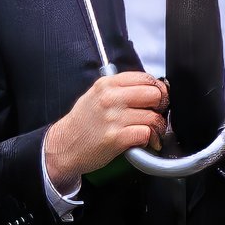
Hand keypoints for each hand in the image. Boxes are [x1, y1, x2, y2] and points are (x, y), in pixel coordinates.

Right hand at [44, 73, 167, 186]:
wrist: (63, 146)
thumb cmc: (82, 122)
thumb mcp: (95, 95)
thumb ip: (119, 88)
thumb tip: (149, 88)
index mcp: (107, 85)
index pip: (145, 78)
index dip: (157, 88)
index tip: (158, 97)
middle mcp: (110, 98)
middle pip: (154, 95)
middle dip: (161, 105)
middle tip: (157, 113)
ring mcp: (114, 118)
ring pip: (153, 117)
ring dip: (158, 126)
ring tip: (152, 131)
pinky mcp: (117, 137)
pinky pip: (147, 133)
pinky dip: (151, 139)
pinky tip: (146, 141)